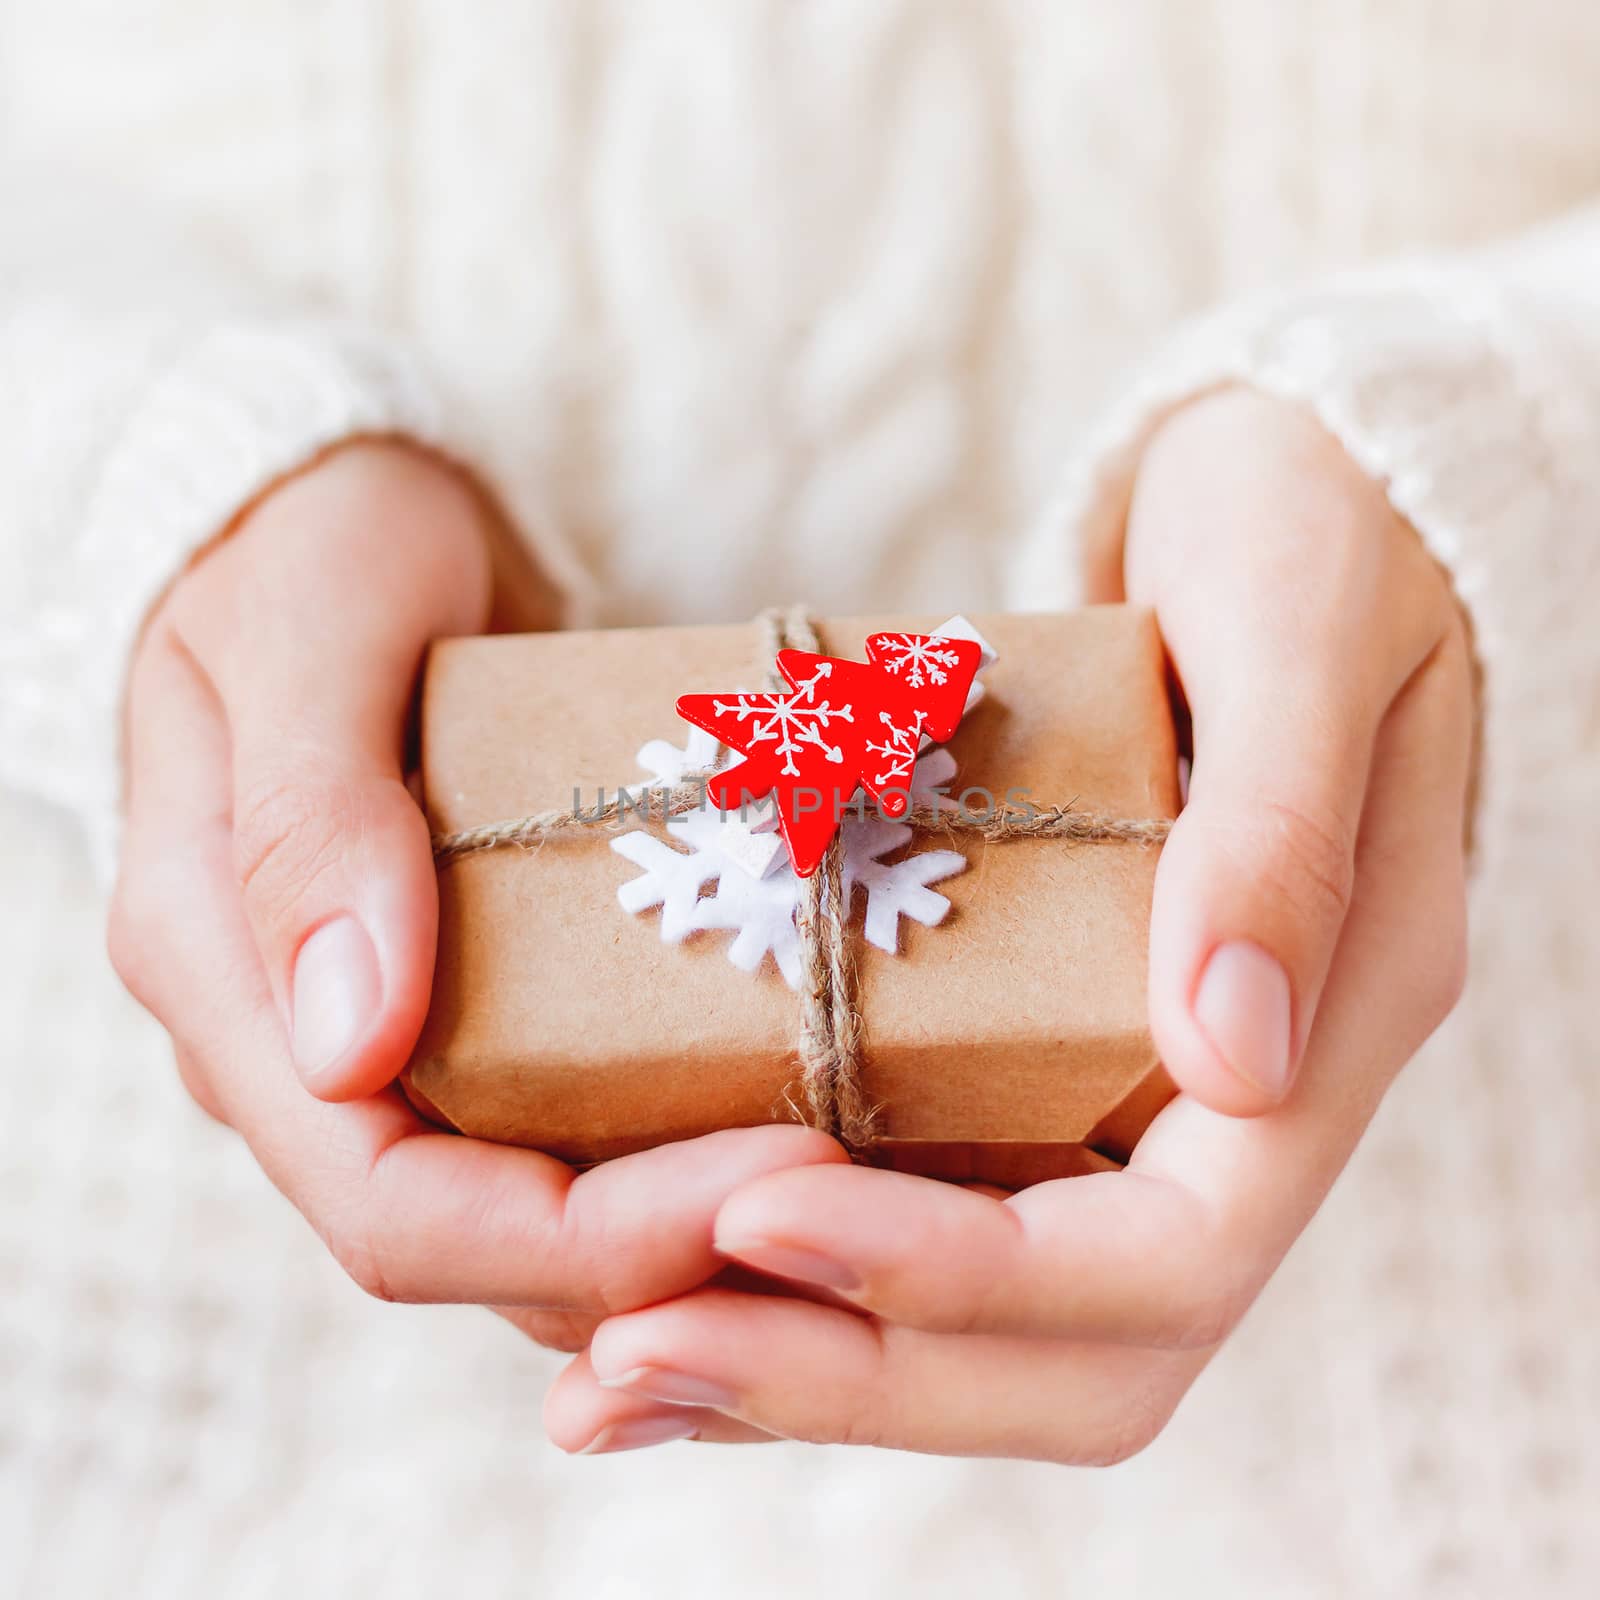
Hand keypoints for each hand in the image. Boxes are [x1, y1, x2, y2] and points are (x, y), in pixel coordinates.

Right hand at [110, 442, 844, 1360]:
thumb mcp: (310, 632)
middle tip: (864, 1189)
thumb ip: (311, 822)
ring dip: (698, 1220)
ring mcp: (397, 1039)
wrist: (341, 520)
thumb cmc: (313, 546)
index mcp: (232, 987)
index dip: (586, 1236)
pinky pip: (582, 1120)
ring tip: (865, 1175)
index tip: (775, 1177)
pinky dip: (690, 1141)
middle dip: (674, 1247)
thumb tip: (350, 1041)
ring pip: (546, 1210)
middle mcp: (310, 1052)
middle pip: (490, 1242)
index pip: (395, 1208)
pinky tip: (810, 1110)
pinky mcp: (479, 1005)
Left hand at [543, 389, 1474, 1458]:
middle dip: (854, 1375)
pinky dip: (811, 1285)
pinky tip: (666, 1279)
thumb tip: (1230, 1056)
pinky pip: (945, 1229)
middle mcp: (1239, 1111)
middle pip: (1073, 1357)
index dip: (962, 1273)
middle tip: (629, 1360)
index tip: (757, 1212)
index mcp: (1325, 1032)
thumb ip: (1277, 836)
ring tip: (607, 1373)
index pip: (1166, 1259)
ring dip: (809, 1369)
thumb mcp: (1301, 628)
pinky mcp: (1054, 1066)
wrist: (1282, 501)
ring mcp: (1144, 1103)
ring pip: (999, 1333)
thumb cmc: (1309, 527)